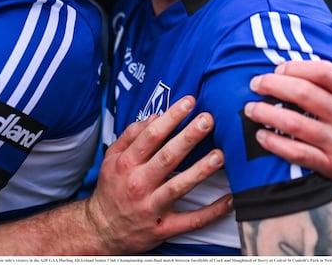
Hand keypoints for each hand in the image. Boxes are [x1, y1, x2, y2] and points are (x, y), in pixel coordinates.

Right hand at [85, 96, 231, 253]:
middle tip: (207, 120)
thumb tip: (155, 116)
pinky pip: (191, 220)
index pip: (151, 136)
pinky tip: (229, 200)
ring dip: (200, 171)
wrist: (102, 229)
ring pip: (179, 187)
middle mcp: (139, 183)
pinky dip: (212, 212)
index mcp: (127, 163)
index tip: (189, 102)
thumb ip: (131, 135)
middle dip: (189, 137)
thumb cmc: (112, 188)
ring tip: (219, 155)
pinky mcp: (163, 228)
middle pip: (167, 157)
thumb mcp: (112, 157)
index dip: (171, 117)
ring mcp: (152, 207)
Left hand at [244, 61, 331, 199]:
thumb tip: (298, 68)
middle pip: (302, 94)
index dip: (294, 67)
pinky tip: (261, 136)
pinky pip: (295, 152)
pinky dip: (273, 143)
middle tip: (255, 84)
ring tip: (250, 109)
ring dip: (265, 113)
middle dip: (271, 85)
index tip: (277, 69)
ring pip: (293, 123)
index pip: (322, 71)